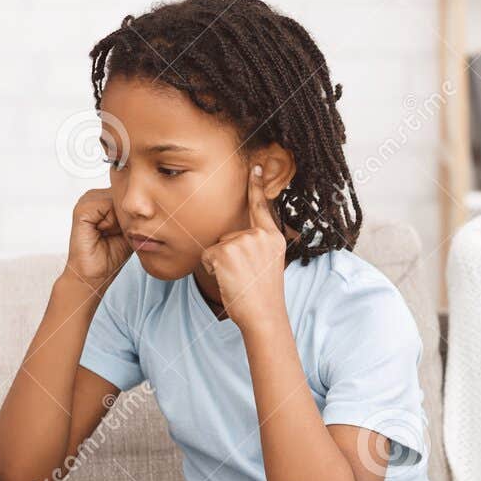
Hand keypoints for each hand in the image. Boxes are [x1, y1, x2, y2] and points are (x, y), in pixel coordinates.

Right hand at [64, 188, 131, 290]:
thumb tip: (156, 200)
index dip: (137, 210)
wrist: (96, 274)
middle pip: (125, 193)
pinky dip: (110, 223)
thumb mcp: (133, 229)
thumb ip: (139, 213)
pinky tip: (102, 233)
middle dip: (128, 216)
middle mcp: (96, 196)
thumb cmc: (111, 255)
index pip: (131, 191)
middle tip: (116, 234)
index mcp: (107, 199)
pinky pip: (106, 205)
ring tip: (109, 234)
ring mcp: (87, 201)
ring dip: (118, 220)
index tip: (128, 229)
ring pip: (117, 199)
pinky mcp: (81, 209)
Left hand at [201, 164, 290, 331]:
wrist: (264, 315)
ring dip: (221, 264)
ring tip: (238, 280)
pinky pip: (208, 256)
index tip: (256, 166)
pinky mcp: (225, 251)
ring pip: (218, 246)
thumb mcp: (269, 263)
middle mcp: (260, 235)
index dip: (257, 186)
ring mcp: (242, 242)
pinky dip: (212, 269)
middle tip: (245, 277)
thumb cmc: (263, 296)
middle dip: (229, 255)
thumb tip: (234, 239)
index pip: (262, 207)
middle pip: (229, 236)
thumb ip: (257, 244)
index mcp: (273, 237)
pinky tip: (228, 280)